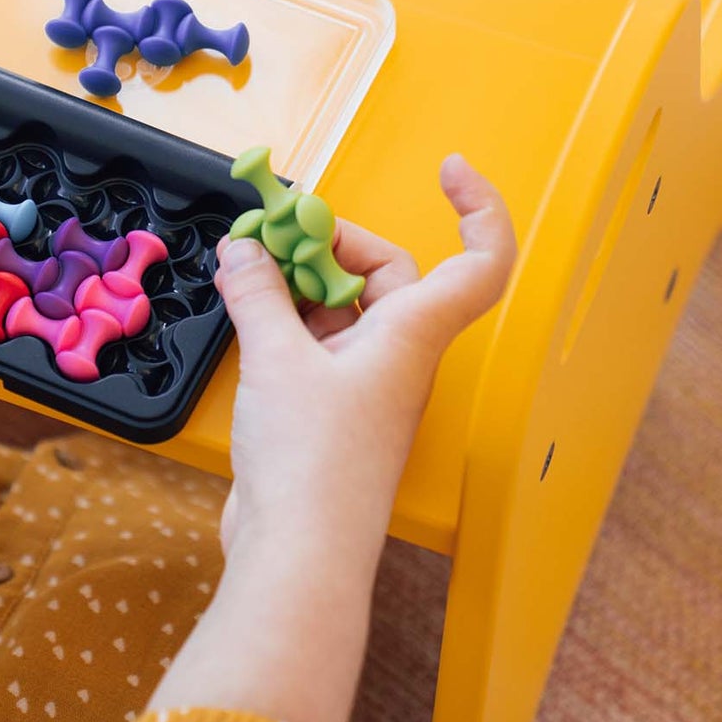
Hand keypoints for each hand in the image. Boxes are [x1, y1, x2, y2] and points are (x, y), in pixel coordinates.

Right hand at [212, 154, 515, 558]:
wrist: (299, 554)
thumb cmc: (313, 464)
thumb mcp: (276, 358)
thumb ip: (258, 293)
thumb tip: (242, 250)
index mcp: (412, 334)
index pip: (480, 261)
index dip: (479, 208)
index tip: (449, 167)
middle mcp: (397, 354)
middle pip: (384, 272)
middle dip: (329, 242)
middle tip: (273, 230)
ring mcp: (363, 383)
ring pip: (341, 307)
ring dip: (296, 280)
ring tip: (244, 265)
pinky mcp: (328, 410)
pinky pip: (314, 342)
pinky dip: (282, 318)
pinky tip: (241, 308)